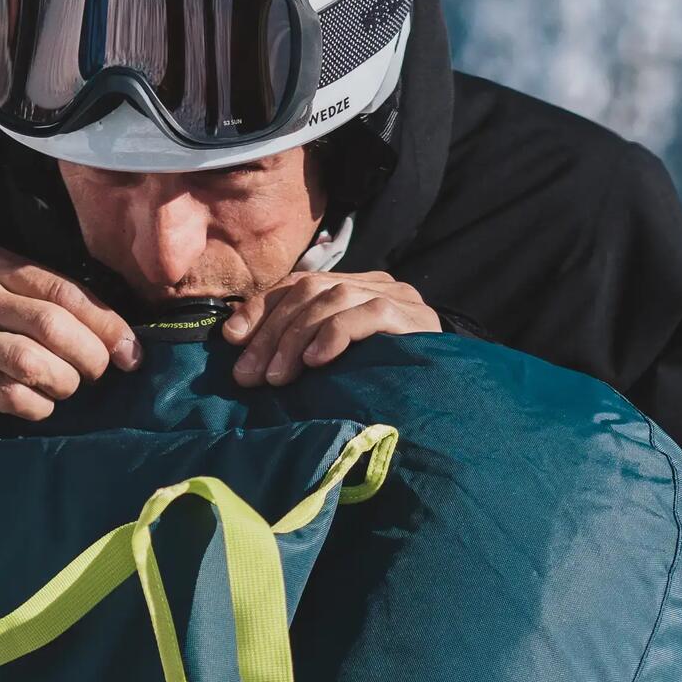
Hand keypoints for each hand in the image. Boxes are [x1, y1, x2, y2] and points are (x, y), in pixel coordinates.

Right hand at [0, 244, 140, 418]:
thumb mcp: (12, 290)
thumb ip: (58, 303)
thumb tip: (124, 342)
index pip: (62, 291)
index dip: (105, 325)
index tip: (130, 353)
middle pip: (48, 326)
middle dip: (87, 356)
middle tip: (96, 373)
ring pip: (28, 362)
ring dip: (63, 382)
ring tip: (67, 386)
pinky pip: (8, 396)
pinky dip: (38, 406)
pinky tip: (41, 403)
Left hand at [220, 271, 440, 385]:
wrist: (450, 397)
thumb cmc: (383, 386)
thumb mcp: (333, 364)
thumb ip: (299, 347)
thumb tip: (238, 345)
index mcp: (352, 288)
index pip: (297, 285)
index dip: (261, 309)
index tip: (231, 341)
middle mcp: (374, 284)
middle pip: (309, 290)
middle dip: (272, 333)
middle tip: (250, 376)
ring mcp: (397, 296)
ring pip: (332, 298)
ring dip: (296, 339)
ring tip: (277, 378)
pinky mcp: (413, 316)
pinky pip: (368, 313)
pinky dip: (336, 335)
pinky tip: (317, 362)